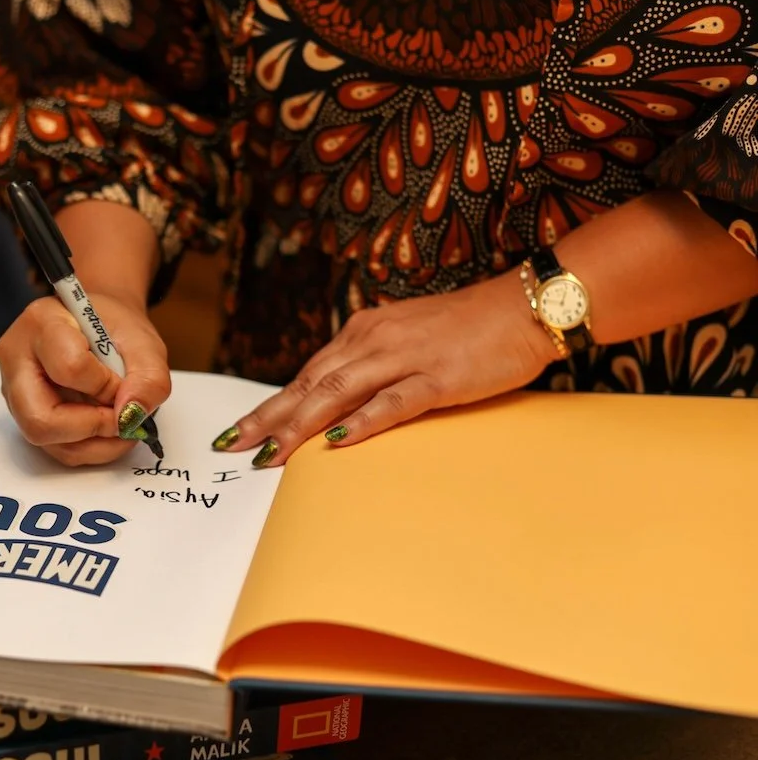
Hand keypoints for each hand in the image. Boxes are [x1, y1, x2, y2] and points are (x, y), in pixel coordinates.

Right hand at [0, 292, 170, 465]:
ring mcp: (14, 391)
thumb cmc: (112, 326)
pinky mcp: (24, 414)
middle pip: (40, 419)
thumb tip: (131, 417)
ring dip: (94, 445)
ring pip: (45, 440)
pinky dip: (89, 447)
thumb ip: (148, 377)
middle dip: (91, 428)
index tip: (124, 383)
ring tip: (122, 426)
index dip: (106, 386)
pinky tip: (108, 429)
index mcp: (43, 324)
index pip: (69, 367)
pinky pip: (53, 447)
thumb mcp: (142, 340)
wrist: (93, 322)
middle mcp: (17, 360)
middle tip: (122, 420)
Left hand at [211, 271, 560, 466]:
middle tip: (235, 446)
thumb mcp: (407, 341)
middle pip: (311, 385)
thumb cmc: (468, 329)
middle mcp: (375, 340)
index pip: (308, 375)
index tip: (242, 431)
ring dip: (301, 425)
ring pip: (339, 393)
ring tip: (271, 454)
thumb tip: (340, 405)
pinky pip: (393, 402)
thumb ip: (374, 367)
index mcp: (365, 333)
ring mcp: (405, 357)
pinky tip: (337, 443)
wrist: (523, 305)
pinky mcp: (437, 376)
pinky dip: (362, 423)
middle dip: (270, 418)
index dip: (273, 405)